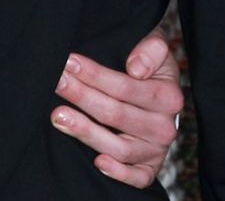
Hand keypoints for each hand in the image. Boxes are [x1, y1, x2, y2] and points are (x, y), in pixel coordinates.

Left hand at [50, 31, 184, 187]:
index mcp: (168, 96)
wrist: (159, 91)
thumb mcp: (156, 46)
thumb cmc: (148, 65)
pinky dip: (119, 173)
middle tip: (56, 82)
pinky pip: (138, 178)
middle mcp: (165, 126)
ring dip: (86, 132)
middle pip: (116, 114)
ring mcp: (156, 149)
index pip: (126, 87)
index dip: (95, 75)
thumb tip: (136, 68)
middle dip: (81, 96)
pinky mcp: (149, 167)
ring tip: (58, 116)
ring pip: (119, 147)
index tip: (69, 62)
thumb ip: (151, 49)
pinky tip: (98, 163)